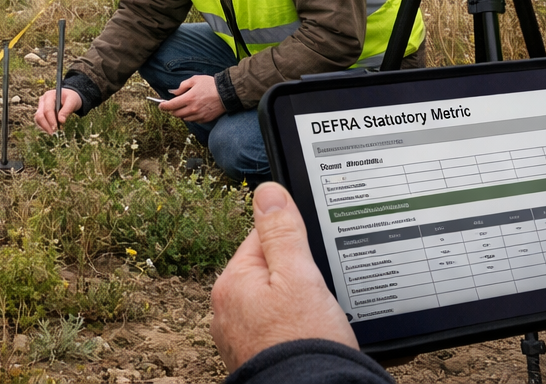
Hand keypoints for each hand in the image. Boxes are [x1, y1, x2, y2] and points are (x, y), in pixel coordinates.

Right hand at [34, 87, 81, 133]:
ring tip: (53, 134)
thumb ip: (67, 109)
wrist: (69, 98)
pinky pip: (39, 123)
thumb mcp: (72, 101)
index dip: (51, 120)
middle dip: (46, 126)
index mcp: (49, 96)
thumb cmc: (71, 98)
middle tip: (54, 134)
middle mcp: (42, 101)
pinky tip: (51, 132)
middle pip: (39, 115)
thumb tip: (61, 121)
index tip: (56, 128)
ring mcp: (40, 107)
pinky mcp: (41, 114)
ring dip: (44, 128)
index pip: (47, 109)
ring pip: (38, 120)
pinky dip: (44, 128)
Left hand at [160, 74, 224, 122]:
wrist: (226, 93)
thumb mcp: (195, 80)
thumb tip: (173, 92)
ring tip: (184, 107)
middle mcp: (192, 109)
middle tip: (172, 105)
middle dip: (172, 110)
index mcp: (188, 98)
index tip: (160, 106)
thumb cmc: (210, 84)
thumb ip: (182, 86)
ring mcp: (198, 115)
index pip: (171, 105)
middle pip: (176, 114)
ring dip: (181, 113)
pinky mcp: (205, 119)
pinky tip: (193, 110)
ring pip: (184, 118)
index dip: (163, 106)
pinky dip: (190, 116)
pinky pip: (193, 120)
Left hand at [212, 182, 357, 370]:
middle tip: (319, 296)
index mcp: (232, 282)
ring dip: (296, 306)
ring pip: (274, 302)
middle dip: (297, 278)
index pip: (263, 238)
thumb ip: (282, 232)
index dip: (296, 244)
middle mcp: (226, 309)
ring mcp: (238, 336)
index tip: (314, 260)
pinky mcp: (254, 355)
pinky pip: (275, 329)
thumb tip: (267, 192)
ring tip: (317, 320)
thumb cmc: (304, 342)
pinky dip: (293, 330)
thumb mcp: (299, 276)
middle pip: (269, 272)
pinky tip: (310, 337)